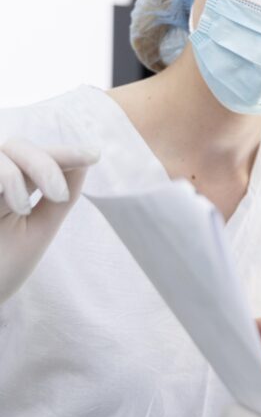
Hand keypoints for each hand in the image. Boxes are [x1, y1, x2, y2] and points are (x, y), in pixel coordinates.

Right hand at [0, 138, 99, 302]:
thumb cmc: (1, 269)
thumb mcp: (37, 229)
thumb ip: (60, 197)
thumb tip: (86, 160)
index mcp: (8, 186)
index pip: (36, 157)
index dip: (65, 152)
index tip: (95, 156)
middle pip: (17, 147)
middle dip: (44, 164)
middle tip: (58, 194)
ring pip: (2, 153)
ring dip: (18, 176)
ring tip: (25, 210)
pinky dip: (4, 181)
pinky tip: (14, 207)